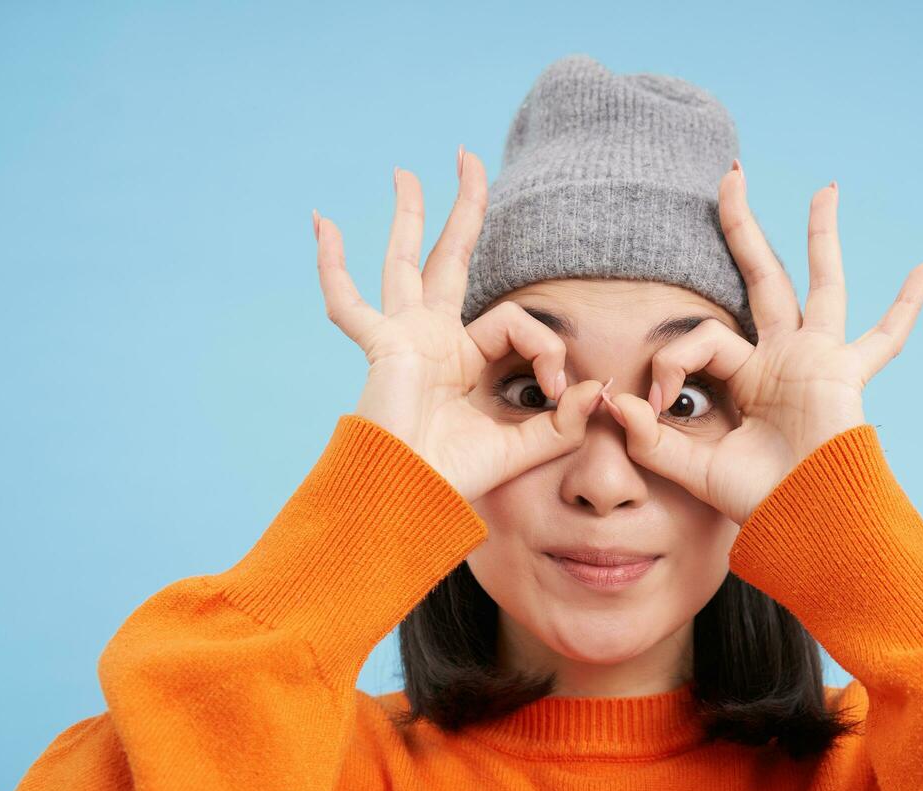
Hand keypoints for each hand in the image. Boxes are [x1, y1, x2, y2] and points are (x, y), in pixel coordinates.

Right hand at [314, 150, 611, 502]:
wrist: (410, 498)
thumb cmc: (456, 478)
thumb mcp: (522, 448)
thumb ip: (562, 423)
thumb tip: (600, 390)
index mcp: (467, 357)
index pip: (517, 323)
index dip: (547, 348)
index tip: (561, 390)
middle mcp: (434, 338)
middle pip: (452, 258)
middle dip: (464, 210)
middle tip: (470, 159)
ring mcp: (404, 336)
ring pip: (406, 261)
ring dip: (408, 214)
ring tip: (406, 171)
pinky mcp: (382, 345)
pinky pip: (348, 302)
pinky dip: (332, 265)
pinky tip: (322, 221)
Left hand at [597, 165, 922, 525]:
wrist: (803, 525)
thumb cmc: (756, 503)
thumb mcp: (693, 468)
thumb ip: (652, 439)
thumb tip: (611, 403)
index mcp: (746, 376)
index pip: (701, 339)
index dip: (669, 363)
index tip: (652, 405)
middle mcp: (782, 358)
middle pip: (761, 277)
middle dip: (743, 228)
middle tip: (728, 175)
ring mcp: (818, 360)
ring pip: (820, 284)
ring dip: (821, 237)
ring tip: (825, 190)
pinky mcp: (846, 373)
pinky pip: (885, 336)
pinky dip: (909, 304)